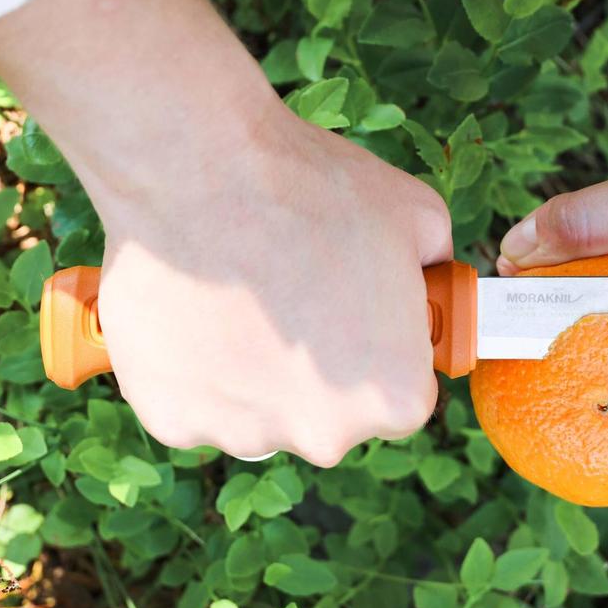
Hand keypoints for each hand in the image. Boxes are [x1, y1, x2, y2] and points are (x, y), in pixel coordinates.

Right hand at [0, 0, 451, 463]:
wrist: (192, 172)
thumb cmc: (309, 191)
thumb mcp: (417, 216)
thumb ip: (434, 270)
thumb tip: (428, 282)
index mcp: (394, 398)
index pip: (403, 394)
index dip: (384, 350)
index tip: (362, 318)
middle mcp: (326, 436)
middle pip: (332, 413)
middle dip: (321, 367)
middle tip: (298, 297)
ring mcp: (244, 434)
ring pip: (262, 412)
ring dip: (256, 371)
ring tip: (241, 297)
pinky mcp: (173, 420)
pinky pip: (197, 403)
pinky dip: (195, 368)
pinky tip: (194, 312)